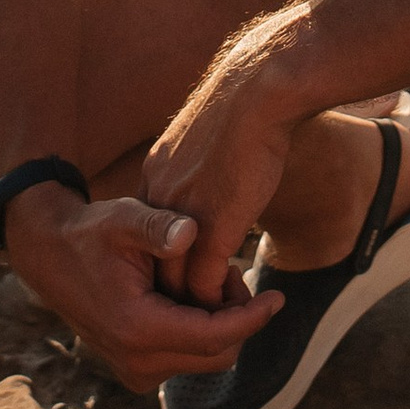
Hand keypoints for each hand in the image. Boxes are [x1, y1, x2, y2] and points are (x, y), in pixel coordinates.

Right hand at [7, 186, 278, 391]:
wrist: (50, 255)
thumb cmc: (92, 232)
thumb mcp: (124, 218)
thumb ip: (158, 226)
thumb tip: (191, 232)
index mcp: (138, 329)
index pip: (216, 337)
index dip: (253, 318)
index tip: (279, 296)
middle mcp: (137, 361)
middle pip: (217, 354)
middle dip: (236, 317)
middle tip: (228, 269)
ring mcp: (134, 371)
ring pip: (205, 357)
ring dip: (218, 323)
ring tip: (206, 274)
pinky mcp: (134, 369)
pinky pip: (185, 358)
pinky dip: (200, 330)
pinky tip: (190, 291)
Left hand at [141, 33, 304, 307]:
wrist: (259, 90)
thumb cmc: (247, 102)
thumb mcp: (210, 134)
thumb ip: (205, 160)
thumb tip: (221, 165)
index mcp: (156, 176)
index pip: (150, 235)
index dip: (167, 258)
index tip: (183, 274)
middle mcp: (160, 199)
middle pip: (153, 265)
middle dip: (172, 291)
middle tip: (192, 312)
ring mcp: (184, 217)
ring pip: (175, 284)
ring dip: (195, 306)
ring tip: (216, 318)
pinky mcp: (214, 229)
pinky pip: (206, 283)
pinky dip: (217, 301)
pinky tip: (236, 306)